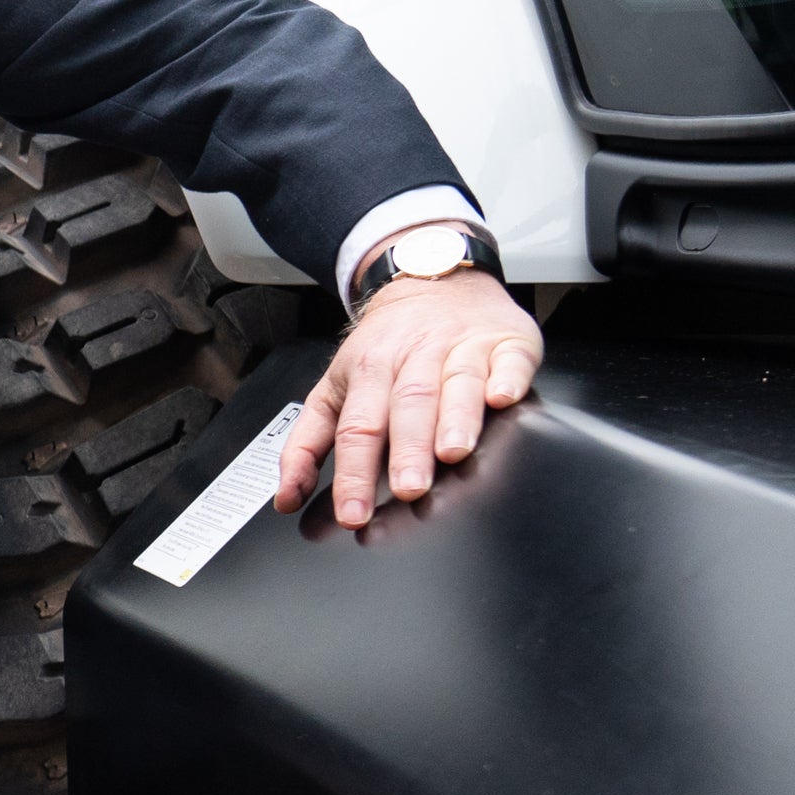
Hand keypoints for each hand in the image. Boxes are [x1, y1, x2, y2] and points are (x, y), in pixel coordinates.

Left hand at [277, 247, 541, 528]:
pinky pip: (508, 359)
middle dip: (407, 450)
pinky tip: (503, 398)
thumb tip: (286, 498)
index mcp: (367, 372)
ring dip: (455, 419)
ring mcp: (461, 347)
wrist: (430, 281)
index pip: (356, 427)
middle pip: (407, 406)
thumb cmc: (382, 347)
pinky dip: (506, 378)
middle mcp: (413, 358)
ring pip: (457, 383)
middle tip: (407, 490)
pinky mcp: (505, 342)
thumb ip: (306, 446)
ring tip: (453, 453)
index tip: (354, 514)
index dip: (353, 473)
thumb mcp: (332, 389)